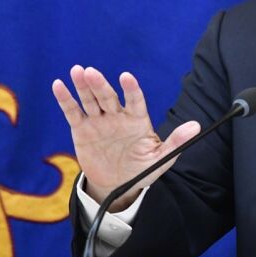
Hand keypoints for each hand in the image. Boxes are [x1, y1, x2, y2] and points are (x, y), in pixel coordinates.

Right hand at [52, 65, 199, 210]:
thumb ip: (176, 142)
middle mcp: (117, 116)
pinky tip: (59, 85)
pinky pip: (73, 112)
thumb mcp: (160, 159)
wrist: (117, 185)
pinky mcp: (82, 129)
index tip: (126, 77)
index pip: (135, 100)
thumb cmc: (141, 170)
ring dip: (83, 86)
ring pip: (90, 100)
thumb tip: (196, 126)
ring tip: (77, 71)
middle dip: (100, 85)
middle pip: (107, 97)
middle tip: (91, 72)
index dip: (131, 89)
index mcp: (137, 120)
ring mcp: (99, 121)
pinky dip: (65, 99)